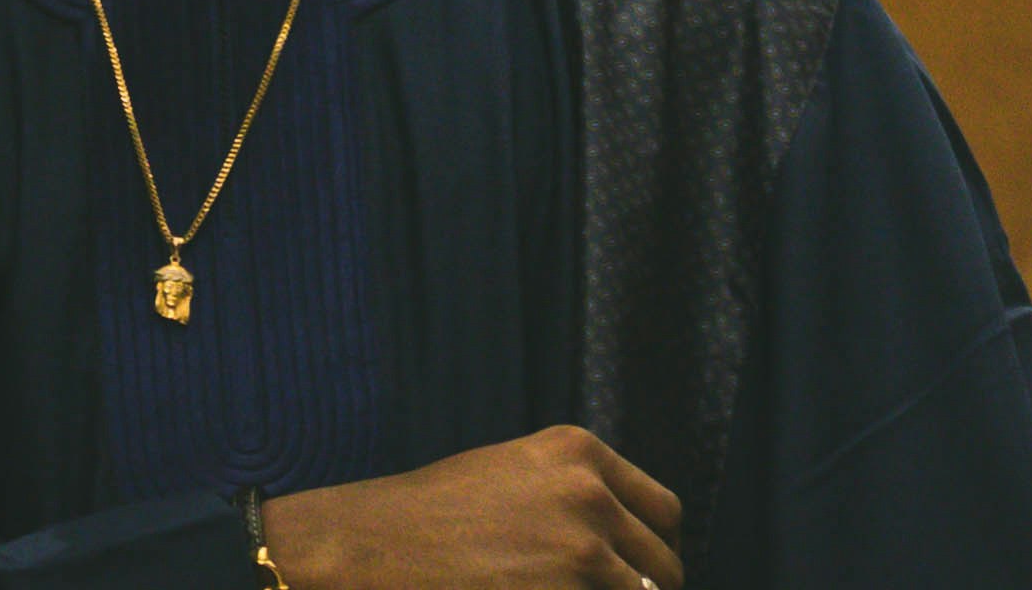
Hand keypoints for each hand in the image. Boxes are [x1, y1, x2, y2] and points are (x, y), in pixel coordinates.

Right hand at [260, 428, 684, 587]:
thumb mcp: (514, 472)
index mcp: (581, 454)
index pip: (664, 514)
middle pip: (662, 566)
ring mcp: (577, 550)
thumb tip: (623, 542)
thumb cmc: (429, 517)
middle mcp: (589, 494)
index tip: (641, 579)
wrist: (367, 545)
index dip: (655, 554)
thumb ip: (574, 492)